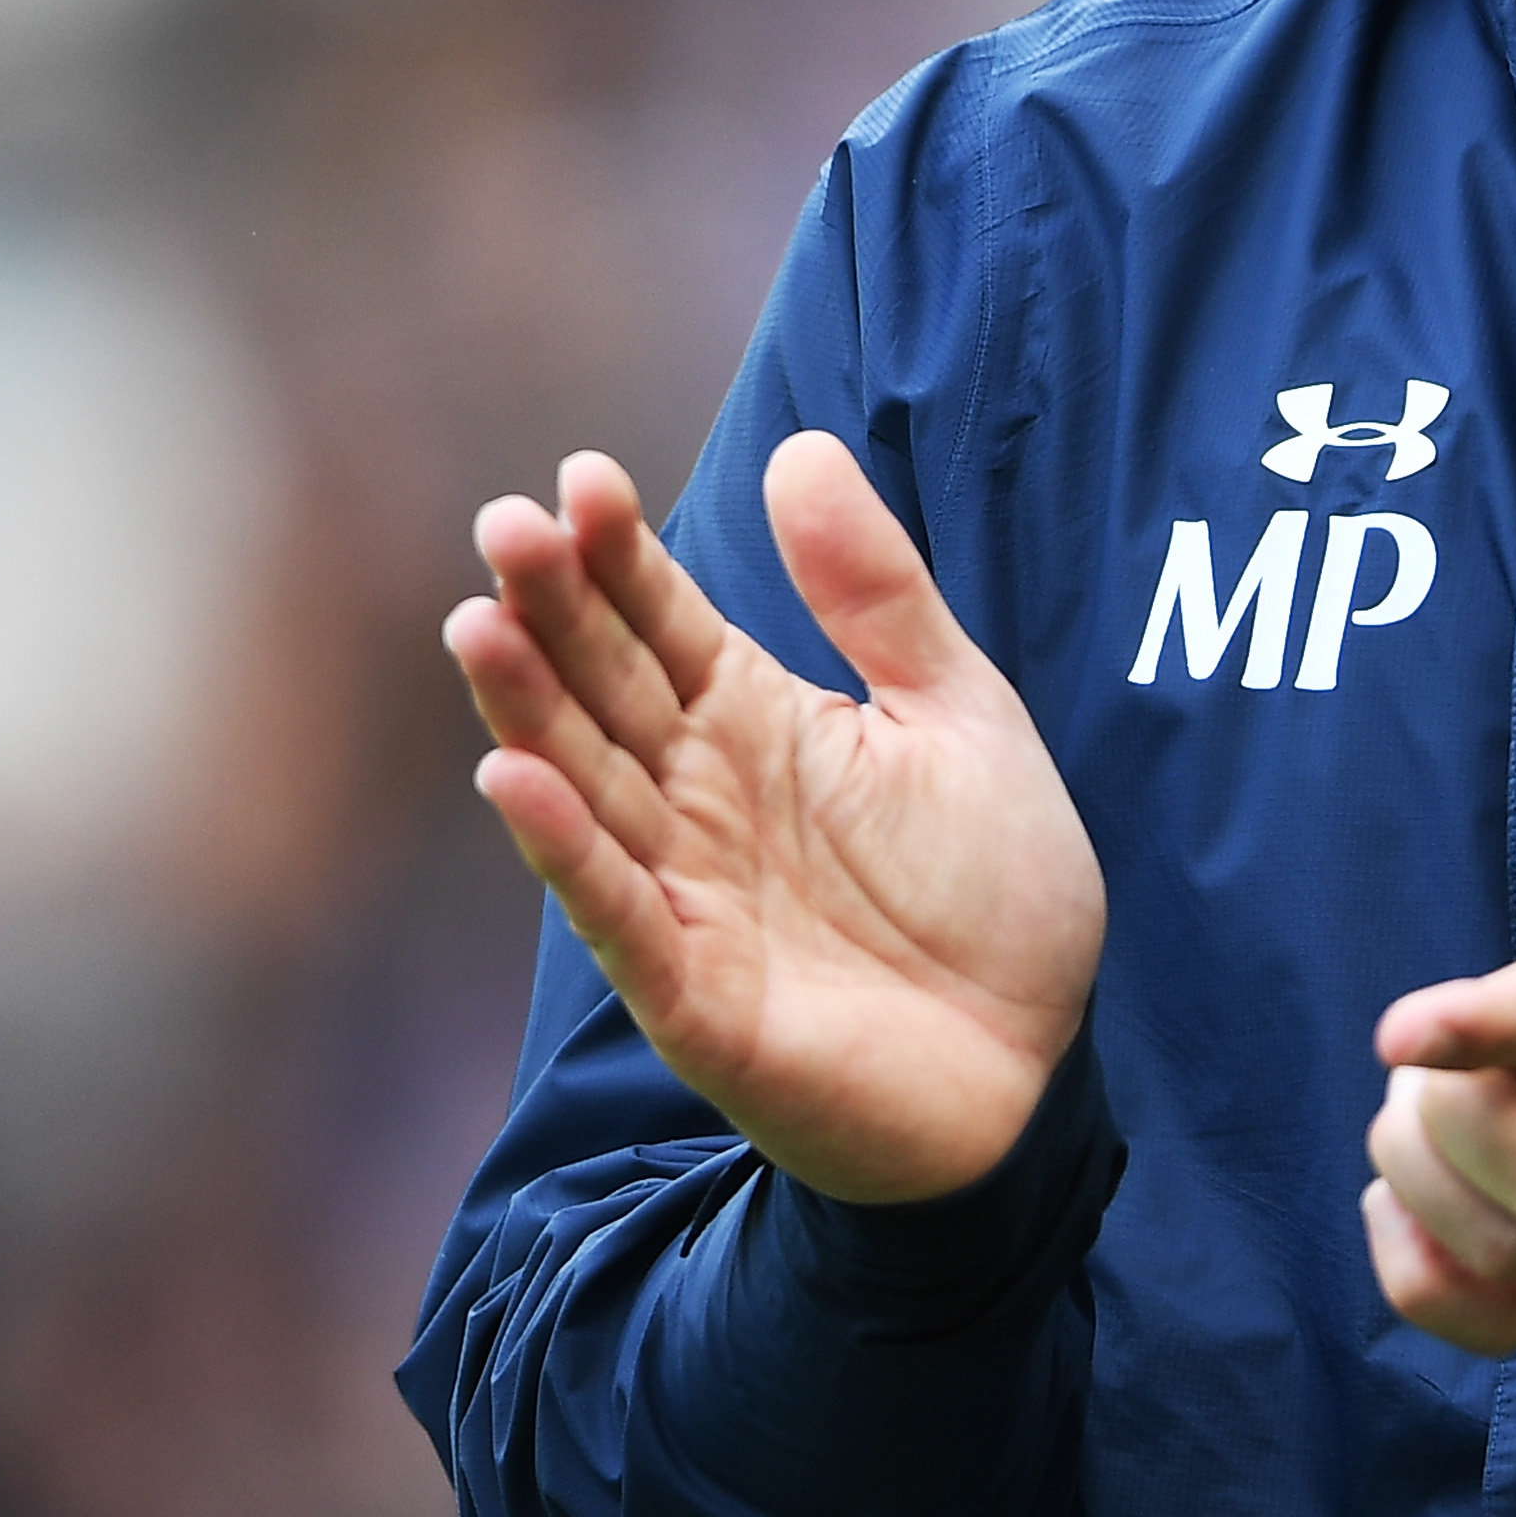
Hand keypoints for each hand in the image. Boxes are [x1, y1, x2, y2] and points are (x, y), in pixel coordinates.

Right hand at [450, 434, 1105, 1204]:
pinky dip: (566, 853)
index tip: (581, 478)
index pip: (662, 621)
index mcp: (759, 723)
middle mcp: (701, 799)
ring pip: (587, 788)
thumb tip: (800, 446)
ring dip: (528, 713)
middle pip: (604, 690)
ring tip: (478, 627)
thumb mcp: (960, 714)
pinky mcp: (694, 994)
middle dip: (550, 611)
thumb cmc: (995, 897)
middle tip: (503, 525)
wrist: (1037, 1070)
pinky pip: (618, 914)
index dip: (618, 555)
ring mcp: (688, 894)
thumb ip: (878, 594)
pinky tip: (514, 782)